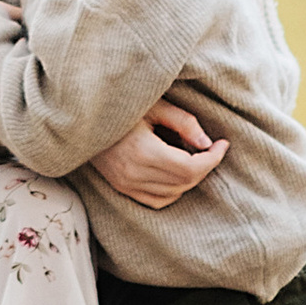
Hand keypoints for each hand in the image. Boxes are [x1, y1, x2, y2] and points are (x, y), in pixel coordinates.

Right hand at [91, 100, 229, 208]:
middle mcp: (133, 174)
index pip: (190, 167)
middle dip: (205, 166)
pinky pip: (157, 200)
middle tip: (212, 148)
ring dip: (190, 178)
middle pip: (184, 182)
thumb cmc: (120, 104)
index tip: (223, 144)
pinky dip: (173, 191)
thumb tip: (206, 142)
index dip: (212, 158)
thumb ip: (182, 122)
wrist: (82, 116)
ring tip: (194, 157)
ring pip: (173, 194)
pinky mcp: (121, 187)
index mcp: (143, 151)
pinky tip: (175, 172)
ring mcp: (126, 184)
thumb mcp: (153, 105)